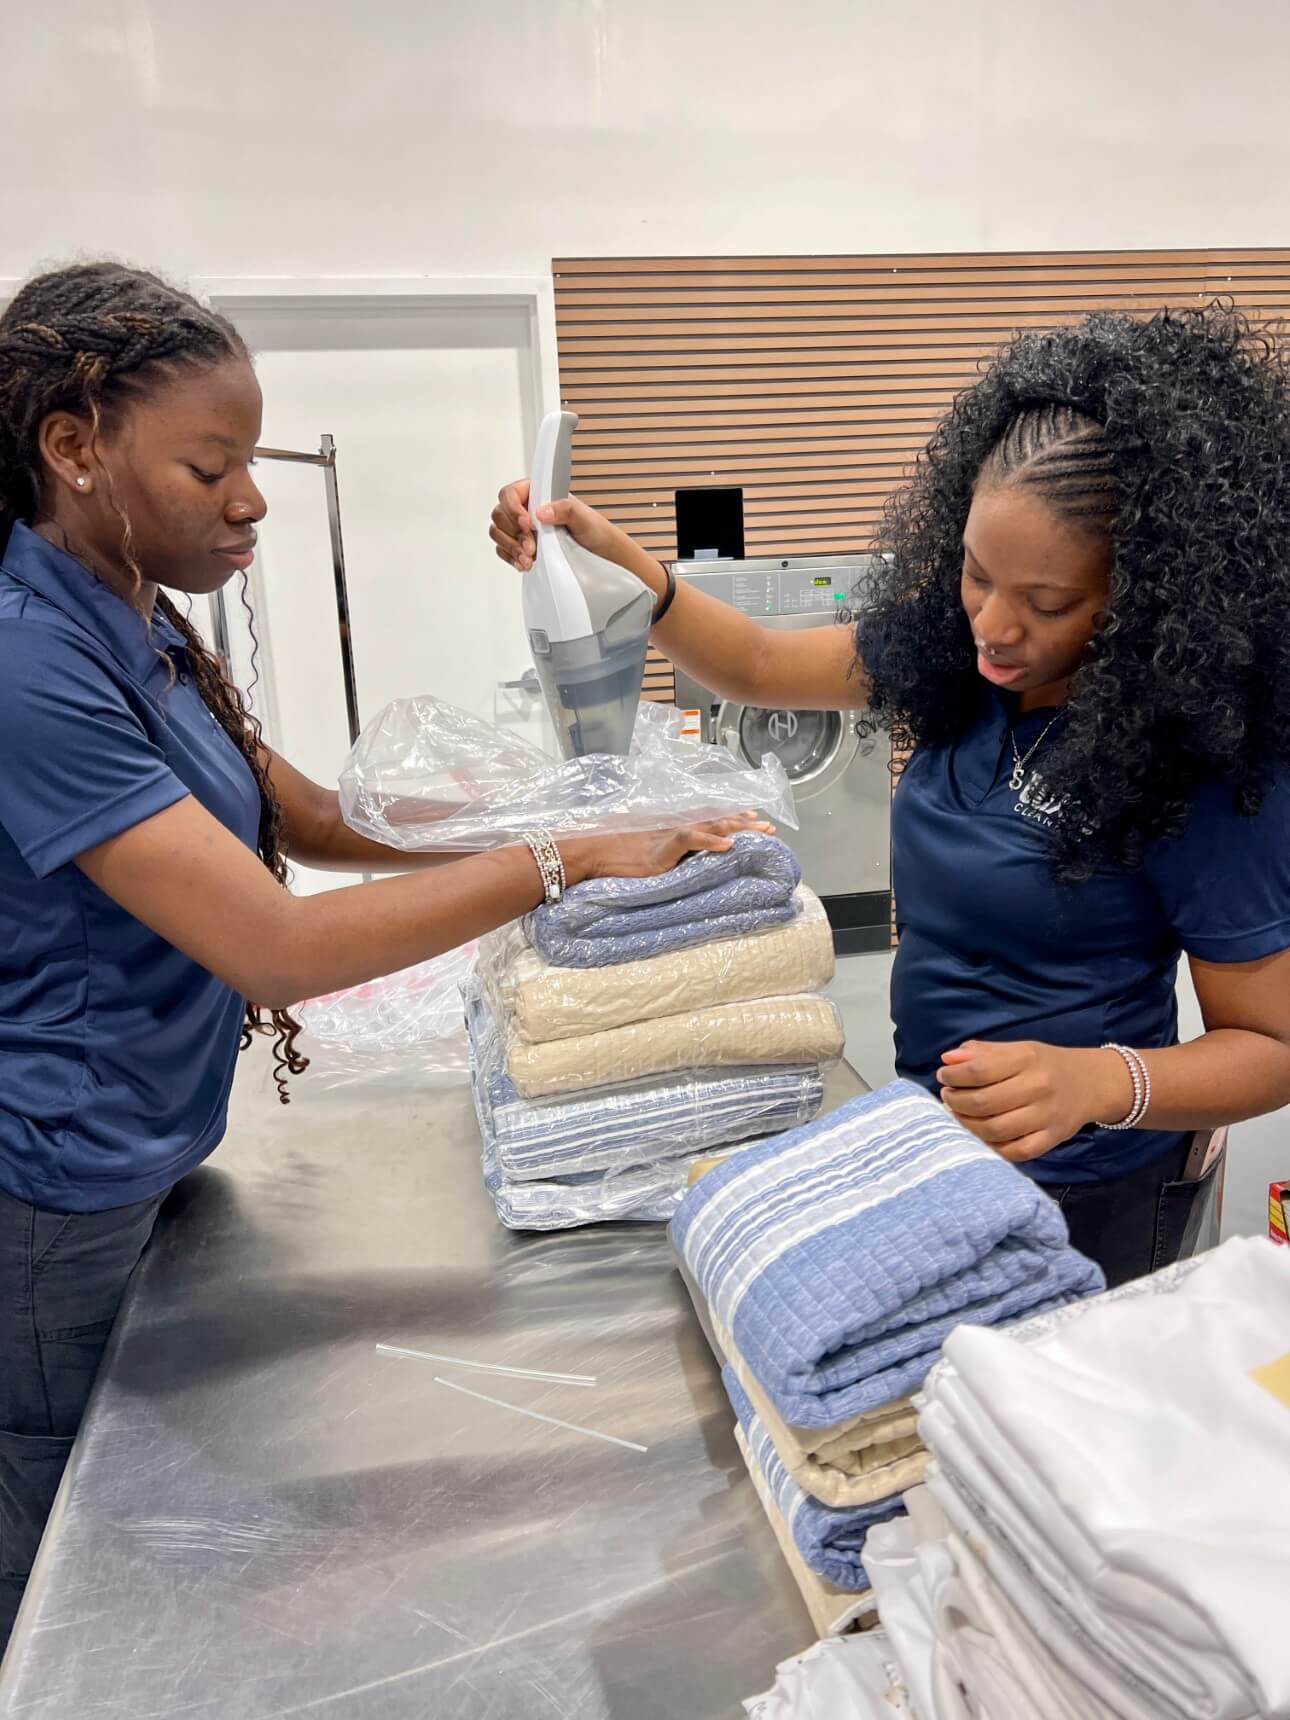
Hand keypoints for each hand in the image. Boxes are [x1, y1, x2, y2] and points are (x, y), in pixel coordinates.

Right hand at [490, 480, 626, 573]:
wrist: (599, 552)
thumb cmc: (593, 529)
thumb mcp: (582, 516)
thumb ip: (563, 509)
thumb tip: (542, 511)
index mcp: (536, 494)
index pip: (510, 494)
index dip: (513, 509)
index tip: (527, 523)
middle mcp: (525, 509)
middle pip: (500, 515)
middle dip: (514, 533)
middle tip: (531, 546)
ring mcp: (521, 530)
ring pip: (498, 533)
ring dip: (511, 547)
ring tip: (529, 557)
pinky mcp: (520, 547)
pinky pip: (503, 551)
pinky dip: (511, 558)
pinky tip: (525, 563)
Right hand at [558, 814, 773, 886]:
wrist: (591, 849)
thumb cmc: (611, 851)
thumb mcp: (642, 850)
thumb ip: (662, 851)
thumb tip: (673, 859)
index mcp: (671, 827)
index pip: (708, 818)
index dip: (731, 817)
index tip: (752, 817)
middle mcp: (675, 826)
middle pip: (716, 820)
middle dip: (744, 823)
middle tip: (769, 826)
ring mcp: (670, 835)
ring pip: (711, 826)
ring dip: (737, 829)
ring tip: (760, 831)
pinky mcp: (662, 847)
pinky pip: (691, 840)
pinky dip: (711, 841)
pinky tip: (729, 846)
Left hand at [936, 1040, 1132, 1162]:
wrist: (1091, 1083)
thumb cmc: (1044, 1065)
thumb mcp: (1017, 1050)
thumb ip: (982, 1053)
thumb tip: (948, 1059)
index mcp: (1027, 1059)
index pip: (980, 1069)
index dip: (954, 1075)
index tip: (943, 1076)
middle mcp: (1038, 1087)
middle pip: (985, 1102)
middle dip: (957, 1102)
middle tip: (948, 1098)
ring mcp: (1047, 1116)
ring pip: (996, 1130)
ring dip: (968, 1125)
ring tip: (959, 1115)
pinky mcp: (1052, 1138)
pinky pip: (1016, 1152)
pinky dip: (993, 1148)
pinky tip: (981, 1136)